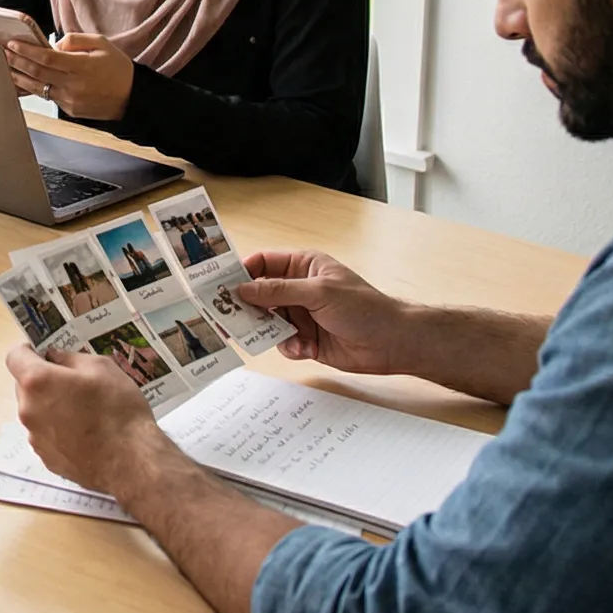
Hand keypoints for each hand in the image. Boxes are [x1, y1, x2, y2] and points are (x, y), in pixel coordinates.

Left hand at [2, 33, 136, 120]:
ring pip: (38, 87)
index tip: (12, 43)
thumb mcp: (101, 44)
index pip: (47, 58)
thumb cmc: (118, 68)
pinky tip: (20, 81)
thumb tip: (53, 44)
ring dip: (18, 76)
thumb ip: (75, 40)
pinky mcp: (70, 110)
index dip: (27, 51)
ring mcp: (71, 100)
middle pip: (37, 72)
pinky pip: (47, 97)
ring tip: (4, 65)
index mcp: (82, 67)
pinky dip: (32, 88)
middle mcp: (74, 86)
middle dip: (16, 61)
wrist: (133, 98)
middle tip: (0, 51)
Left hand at [5, 342, 181, 497]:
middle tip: (73, 382)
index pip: (15, 357)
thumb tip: (54, 358)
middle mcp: (28, 410)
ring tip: (83, 411)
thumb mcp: (102, 367)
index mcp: (37, 382)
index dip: (28, 351)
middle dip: (42, 380)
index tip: (45, 352)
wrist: (131, 463)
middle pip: (24, 386)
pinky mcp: (46, 459)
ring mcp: (35, 438)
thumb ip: (70, 358)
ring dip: (50, 406)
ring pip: (35, 411)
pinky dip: (58, 429)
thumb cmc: (118, 410)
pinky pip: (46, 435)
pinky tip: (85, 433)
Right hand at [231, 249, 421, 374]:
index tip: (220, 285)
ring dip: (271, 331)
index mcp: (303, 266)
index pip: (263, 263)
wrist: (392, 343)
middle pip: (260, 294)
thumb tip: (243, 289)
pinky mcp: (306, 339)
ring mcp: (302, 315)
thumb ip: (278, 291)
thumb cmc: (364, 308)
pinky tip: (306, 349)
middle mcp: (299, 289)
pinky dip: (290, 347)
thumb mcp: (318, 293)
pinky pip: (282, 342)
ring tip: (283, 337)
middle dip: (248, 307)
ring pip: (268, 321)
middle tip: (229, 319)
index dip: (242, 272)